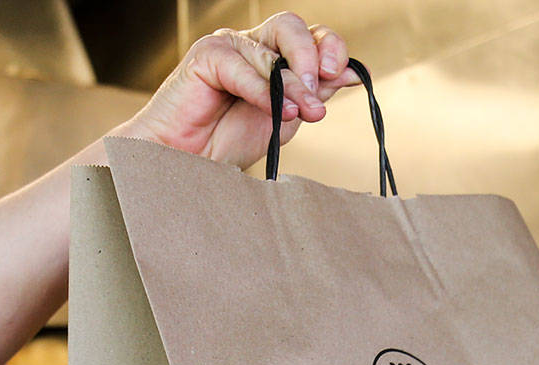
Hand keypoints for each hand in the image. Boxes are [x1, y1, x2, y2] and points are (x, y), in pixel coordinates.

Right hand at [124, 12, 359, 169]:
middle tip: (318, 95)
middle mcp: (250, 45)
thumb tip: (352, 73)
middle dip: (312, 57)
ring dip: (291, 85)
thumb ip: (312, 94)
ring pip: (270, 50)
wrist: (186, 164)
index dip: (330, 49)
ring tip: (301, 114)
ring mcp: (227, 47)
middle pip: (291, 27)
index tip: (342, 76)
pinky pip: (242, 65)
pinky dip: (262, 90)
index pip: (309, 36)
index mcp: (270, 56)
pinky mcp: (205, 56)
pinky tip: (276, 112)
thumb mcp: (283, 119)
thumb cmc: (225, 143)